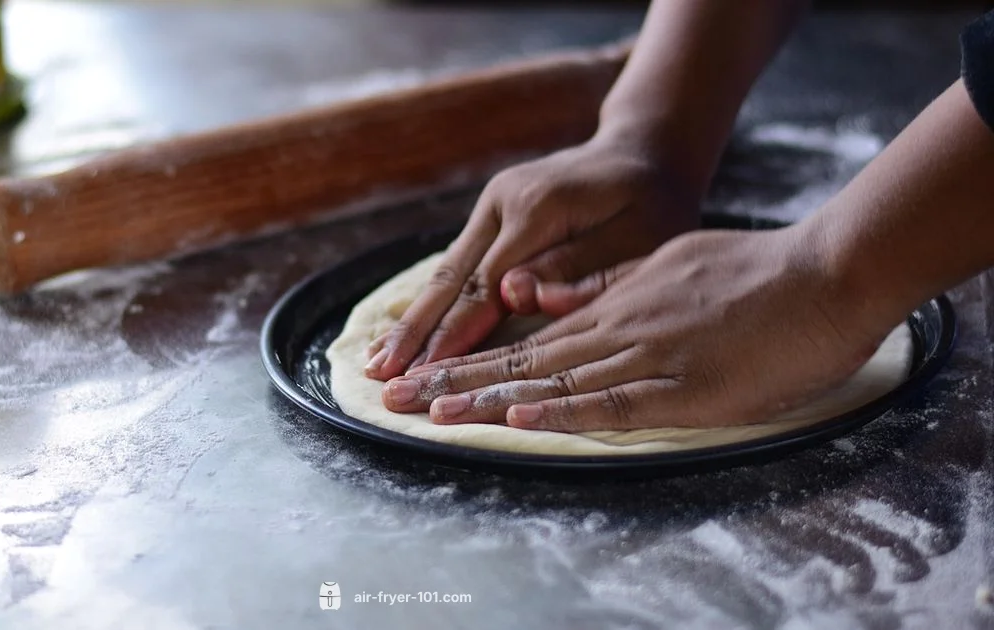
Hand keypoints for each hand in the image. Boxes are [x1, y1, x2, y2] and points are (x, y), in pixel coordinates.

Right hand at [364, 135, 701, 380]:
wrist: (644, 153)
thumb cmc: (651, 204)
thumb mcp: (635, 237)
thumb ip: (577, 268)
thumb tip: (514, 295)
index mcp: (537, 208)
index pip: (486, 284)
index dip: (456, 332)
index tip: (429, 373)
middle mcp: (502, 202)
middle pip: (451, 278)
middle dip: (416, 331)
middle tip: (382, 376)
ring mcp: (491, 207)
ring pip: (445, 272)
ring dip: (411, 320)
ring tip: (378, 362)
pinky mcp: (491, 217)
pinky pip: (456, 266)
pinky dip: (431, 303)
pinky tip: (407, 333)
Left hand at [380, 227, 903, 430]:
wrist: (824, 273)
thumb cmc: (752, 272)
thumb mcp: (666, 262)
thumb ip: (607, 282)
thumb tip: (545, 293)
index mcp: (614, 302)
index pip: (527, 338)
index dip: (472, 358)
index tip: (425, 374)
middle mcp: (617, 327)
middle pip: (523, 359)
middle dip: (455, 379)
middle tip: (396, 398)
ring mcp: (648, 354)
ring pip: (554, 379)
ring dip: (488, 397)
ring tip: (431, 412)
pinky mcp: (685, 386)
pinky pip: (615, 401)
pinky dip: (566, 409)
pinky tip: (521, 417)